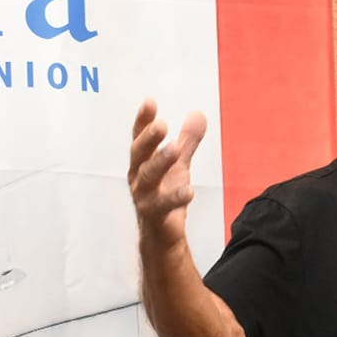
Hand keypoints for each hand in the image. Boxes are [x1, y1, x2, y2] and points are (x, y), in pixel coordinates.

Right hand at [129, 99, 207, 246]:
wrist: (161, 234)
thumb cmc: (165, 194)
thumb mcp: (178, 164)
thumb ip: (188, 141)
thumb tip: (198, 114)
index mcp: (142, 161)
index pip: (140, 137)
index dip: (143, 120)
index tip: (150, 102)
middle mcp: (138, 176)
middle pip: (139, 154)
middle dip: (149, 138)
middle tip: (161, 125)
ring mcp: (144, 196)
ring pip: (149, 176)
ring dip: (161, 162)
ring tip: (175, 149)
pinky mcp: (154, 215)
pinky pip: (163, 205)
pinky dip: (176, 198)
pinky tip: (189, 191)